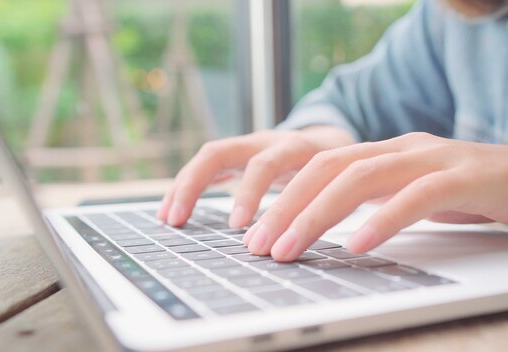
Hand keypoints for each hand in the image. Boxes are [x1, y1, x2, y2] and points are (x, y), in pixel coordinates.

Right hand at [157, 126, 354, 227]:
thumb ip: (327, 199)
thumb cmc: (337, 166)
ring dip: (185, 186)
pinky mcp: (239, 154)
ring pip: (209, 156)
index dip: (249, 193)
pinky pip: (207, 167)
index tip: (238, 225)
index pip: (265, 164)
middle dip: (196, 185)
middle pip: (222, 151)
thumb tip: (311, 238)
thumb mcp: (339, 180)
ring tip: (168, 218)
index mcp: (295, 146)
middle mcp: (266, 141)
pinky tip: (171, 211)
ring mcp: (249, 145)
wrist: (333, 137)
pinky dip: (187, 187)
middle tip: (180, 221)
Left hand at [243, 132, 507, 260]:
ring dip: (319, 214)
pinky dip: (383, 219)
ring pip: (362, 178)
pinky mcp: (465, 178)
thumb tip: (334, 227)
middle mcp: (402, 149)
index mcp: (386, 152)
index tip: (257, 234)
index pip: (321, 167)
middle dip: (288, 207)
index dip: (283, 198)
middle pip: (330, 169)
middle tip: (259, 245)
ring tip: (290, 247)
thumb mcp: (414, 195)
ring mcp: (433, 159)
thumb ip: (377, 202)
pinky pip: (417, 196)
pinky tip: (357, 243)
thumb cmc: (474, 192)